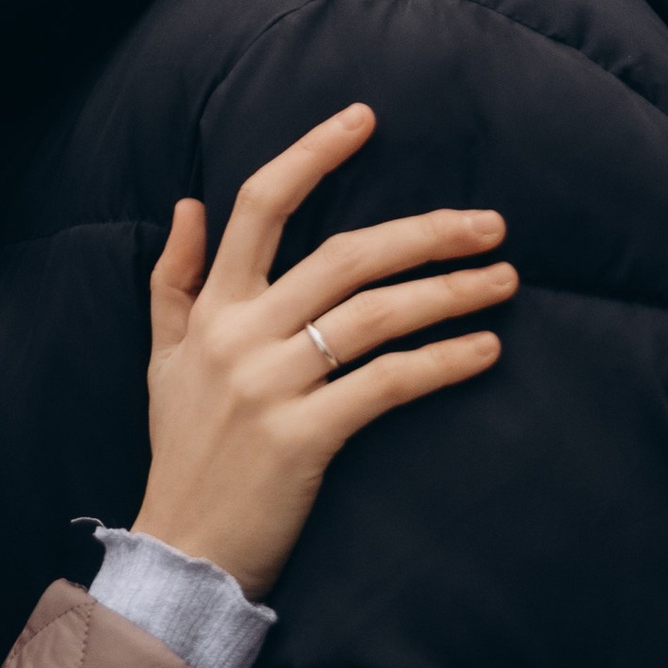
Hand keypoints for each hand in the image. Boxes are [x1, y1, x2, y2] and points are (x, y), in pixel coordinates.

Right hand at [134, 102, 513, 599]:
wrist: (183, 549)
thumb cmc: (182, 451)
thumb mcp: (164, 359)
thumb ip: (174, 280)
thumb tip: (188, 203)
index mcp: (212, 308)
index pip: (259, 206)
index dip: (312, 153)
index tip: (364, 117)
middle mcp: (241, 334)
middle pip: (345, 254)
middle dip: (426, 232)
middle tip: (491, 224)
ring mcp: (271, 385)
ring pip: (376, 314)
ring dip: (450, 293)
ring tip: (504, 282)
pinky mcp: (304, 436)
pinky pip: (387, 382)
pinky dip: (442, 362)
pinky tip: (484, 350)